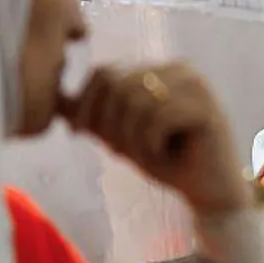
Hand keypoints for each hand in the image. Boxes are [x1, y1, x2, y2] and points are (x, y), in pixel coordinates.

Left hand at [60, 63, 249, 216]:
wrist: (211, 193)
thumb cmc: (168, 163)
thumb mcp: (122, 138)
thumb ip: (94, 117)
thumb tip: (52, 102)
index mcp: (158, 69)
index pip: (104, 72)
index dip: (85, 104)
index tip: (83, 135)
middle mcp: (178, 68)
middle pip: (117, 83)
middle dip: (108, 123)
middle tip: (119, 152)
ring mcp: (196, 84)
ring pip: (136, 101)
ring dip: (130, 137)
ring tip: (145, 155)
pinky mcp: (206, 106)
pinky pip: (158, 117)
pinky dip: (151, 143)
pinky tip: (165, 155)